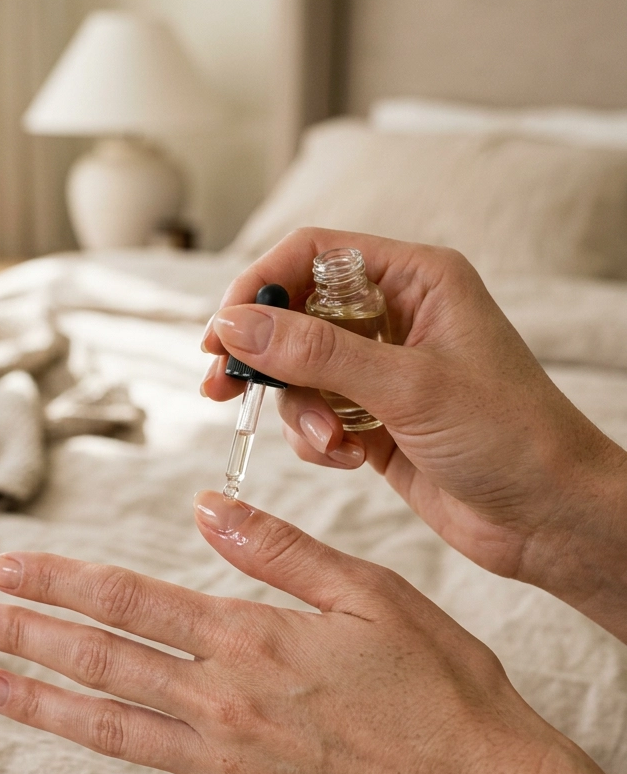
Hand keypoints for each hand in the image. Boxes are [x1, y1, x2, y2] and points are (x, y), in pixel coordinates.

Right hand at [201, 228, 626, 636]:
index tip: (222, 334)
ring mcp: (386, 370)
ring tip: (333, 443)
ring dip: (301, 412)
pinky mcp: (377, 421)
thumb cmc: (509, 436)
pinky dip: (319, 440)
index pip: (313, 255)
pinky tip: (352, 460)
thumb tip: (237, 323)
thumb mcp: (407, 387)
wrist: (551, 518)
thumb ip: (316, 353)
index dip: (259, 286)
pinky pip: (317, 417)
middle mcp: (399, 316)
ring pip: (301, 373)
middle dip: (265, 356)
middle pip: (296, 313)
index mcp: (419, 279)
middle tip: (223, 389)